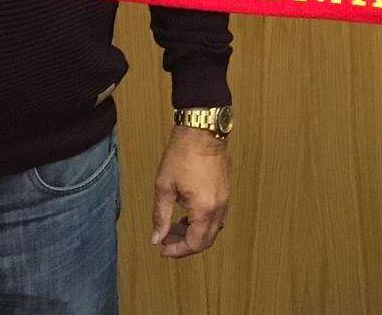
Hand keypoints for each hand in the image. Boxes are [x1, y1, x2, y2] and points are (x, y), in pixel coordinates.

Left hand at [150, 125, 229, 258]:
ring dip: (195, 234)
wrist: (202, 131)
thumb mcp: (164, 186)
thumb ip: (161, 216)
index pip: (194, 243)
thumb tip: (156, 238)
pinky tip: (188, 214)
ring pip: (213, 229)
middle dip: (185, 244)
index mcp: (204, 209)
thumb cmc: (182, 155)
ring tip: (174, 227)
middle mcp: (219, 208)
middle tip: (166, 240)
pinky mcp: (225, 191)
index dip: (178, 250)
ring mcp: (225, 199)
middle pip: (206, 240)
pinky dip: (203, 222)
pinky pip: (217, 216)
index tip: (162, 248)